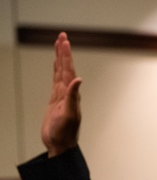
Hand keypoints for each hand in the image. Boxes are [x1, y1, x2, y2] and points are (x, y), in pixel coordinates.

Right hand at [42, 32, 82, 156]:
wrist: (60, 144)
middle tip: (62, 35)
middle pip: (65, 67)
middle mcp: (68, 92)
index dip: (66, 55)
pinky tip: (56, 65)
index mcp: (72, 93)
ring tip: (59, 44)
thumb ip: (73, 96)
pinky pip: (55, 81)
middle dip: (63, 51)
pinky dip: (55, 71)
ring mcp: (62, 95)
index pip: (68, 70)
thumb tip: (78, 79)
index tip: (64, 41)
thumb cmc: (65, 132)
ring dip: (60, 58)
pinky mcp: (55, 100)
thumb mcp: (69, 114)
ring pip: (60, 72)